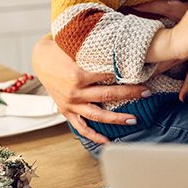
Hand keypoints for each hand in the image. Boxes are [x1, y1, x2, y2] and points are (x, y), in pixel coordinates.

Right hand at [30, 37, 147, 144]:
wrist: (40, 59)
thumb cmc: (61, 49)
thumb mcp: (77, 46)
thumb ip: (97, 51)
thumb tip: (122, 48)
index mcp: (78, 74)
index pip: (108, 75)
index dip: (126, 74)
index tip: (142, 73)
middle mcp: (74, 92)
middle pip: (107, 95)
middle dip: (129, 94)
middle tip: (146, 93)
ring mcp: (70, 103)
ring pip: (97, 115)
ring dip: (116, 118)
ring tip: (134, 120)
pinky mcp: (66, 111)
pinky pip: (81, 127)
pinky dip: (93, 136)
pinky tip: (107, 141)